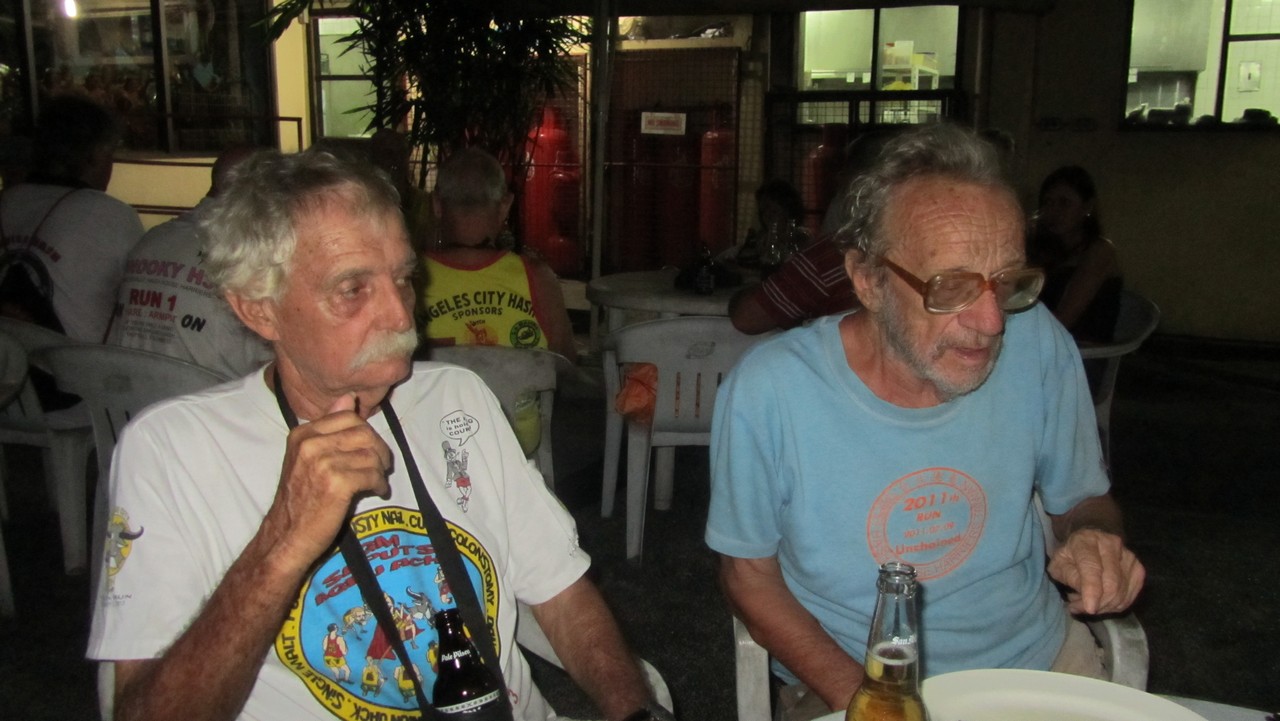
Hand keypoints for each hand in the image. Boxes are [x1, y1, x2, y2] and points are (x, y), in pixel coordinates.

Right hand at [266, 394, 392, 569]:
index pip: (348, 416)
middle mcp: (310, 445)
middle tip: (380, 466)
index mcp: (302, 435)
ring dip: (380, 468)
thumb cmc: (300, 500)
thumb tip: (349, 398)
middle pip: (363, 432)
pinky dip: (379, 483)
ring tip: (376, 481)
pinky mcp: (337, 483)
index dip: (366, 432)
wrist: (286, 537)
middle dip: (378, 449)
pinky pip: (372, 474)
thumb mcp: (307, 459)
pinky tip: (376, 491)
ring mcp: (323, 463)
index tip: (370, 449)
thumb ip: (329, 429)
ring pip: (371, 453)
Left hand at [1047, 528, 1144, 614]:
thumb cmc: (1070, 556)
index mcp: (1086, 541)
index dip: (1092, 590)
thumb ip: (1068, 576)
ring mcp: (1128, 556)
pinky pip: (1130, 596)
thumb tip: (1084, 595)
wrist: (1089, 543)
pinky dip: (1115, 606)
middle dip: (1096, 603)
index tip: (1090, 609)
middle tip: (1079, 608)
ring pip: (1122, 593)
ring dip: (1104, 607)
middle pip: (1111, 584)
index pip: (1092, 568)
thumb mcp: (1059, 564)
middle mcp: (1111, 544)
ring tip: (1088, 604)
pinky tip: (1102, 603)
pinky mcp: (1138, 568)